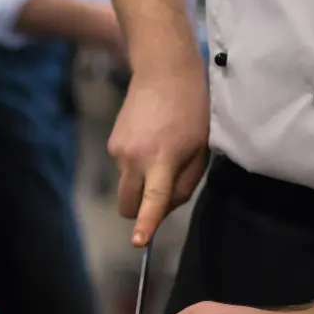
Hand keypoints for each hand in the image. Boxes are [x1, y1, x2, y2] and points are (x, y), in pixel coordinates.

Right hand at [107, 67, 208, 245]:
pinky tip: (151, 142)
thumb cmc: (192, 110)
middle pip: (127, 205)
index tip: (138, 242)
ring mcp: (117, 152)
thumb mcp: (201, 150)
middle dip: (140, 211)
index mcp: (162, 160)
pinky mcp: (111, 144)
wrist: (162, 72)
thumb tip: (164, 207)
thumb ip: (185, 184)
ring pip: (126, 187)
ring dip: (141, 183)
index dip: (145, 223)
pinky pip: (124, 169)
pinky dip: (137, 166)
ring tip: (161, 152)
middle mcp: (133, 159)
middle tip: (162, 194)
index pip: (152, 199)